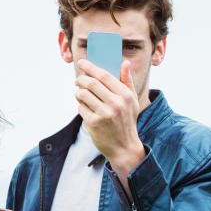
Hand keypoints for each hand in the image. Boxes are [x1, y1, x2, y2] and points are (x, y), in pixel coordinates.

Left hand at [75, 59, 146, 189]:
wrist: (124, 147)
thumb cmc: (127, 120)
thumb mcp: (132, 101)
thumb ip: (127, 81)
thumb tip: (125, 62)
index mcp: (125, 95)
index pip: (104, 76)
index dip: (91, 67)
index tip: (82, 62)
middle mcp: (116, 104)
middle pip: (91, 83)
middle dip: (81, 79)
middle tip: (78, 80)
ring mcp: (104, 114)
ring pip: (83, 95)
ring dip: (78, 93)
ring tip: (81, 95)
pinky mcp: (94, 124)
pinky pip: (80, 108)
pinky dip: (80, 106)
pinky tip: (85, 108)